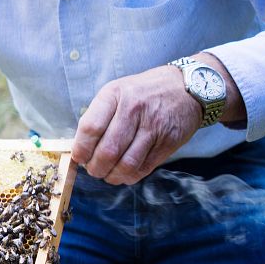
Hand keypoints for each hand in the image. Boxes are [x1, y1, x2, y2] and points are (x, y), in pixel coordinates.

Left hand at [72, 64, 200, 184]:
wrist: (186, 87)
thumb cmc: (144, 92)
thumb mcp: (117, 91)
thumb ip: (99, 115)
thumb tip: (82, 146)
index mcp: (115, 94)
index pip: (91, 127)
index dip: (81, 148)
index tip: (78, 157)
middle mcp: (134, 109)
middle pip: (108, 150)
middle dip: (96, 168)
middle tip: (93, 170)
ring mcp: (153, 126)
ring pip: (127, 163)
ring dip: (112, 176)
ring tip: (107, 175)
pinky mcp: (168, 141)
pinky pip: (145, 167)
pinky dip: (130, 176)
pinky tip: (124, 174)